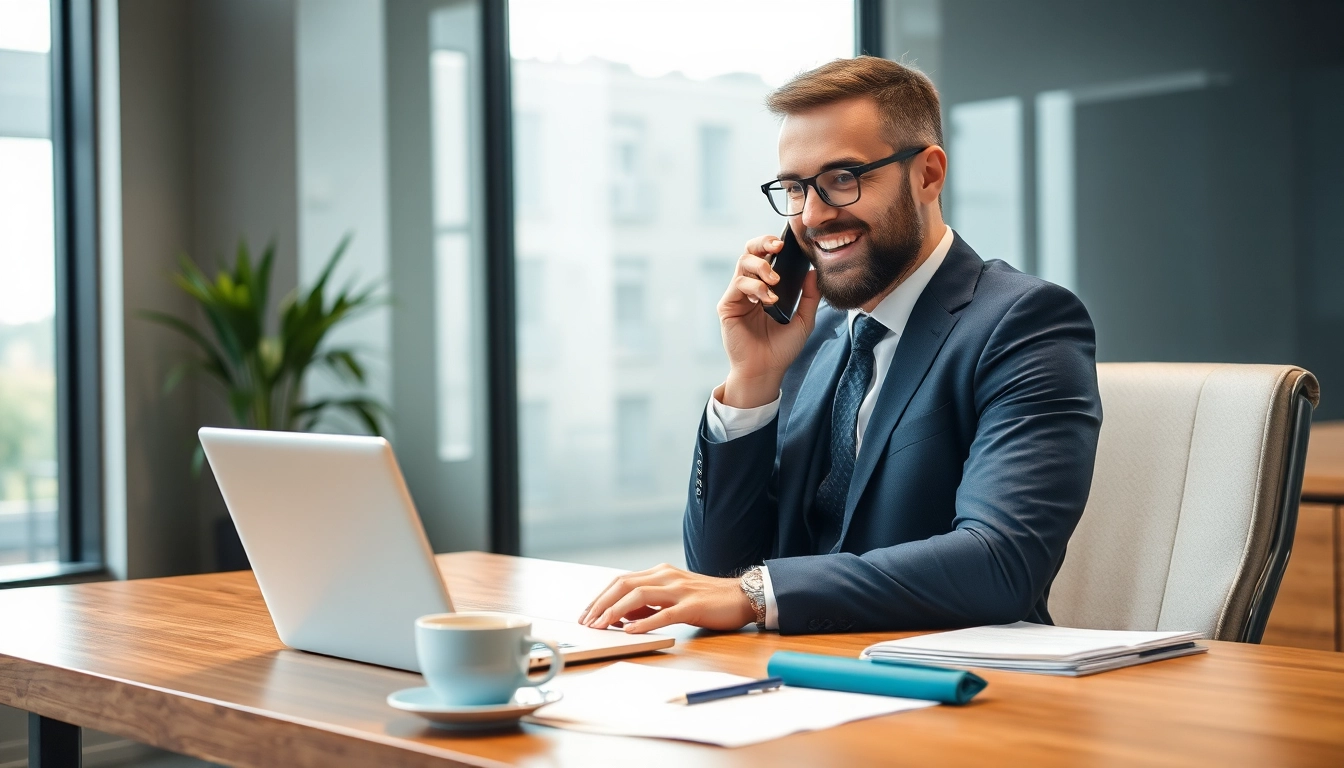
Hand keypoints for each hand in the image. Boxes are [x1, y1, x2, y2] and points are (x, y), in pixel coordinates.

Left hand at [577, 563, 755, 633]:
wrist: (742, 596)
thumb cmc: (707, 599)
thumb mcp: (673, 597)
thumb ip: (649, 603)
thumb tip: (622, 616)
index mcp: (660, 573)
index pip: (621, 581)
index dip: (600, 597)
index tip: (586, 613)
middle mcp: (666, 576)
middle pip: (624, 585)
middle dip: (600, 603)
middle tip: (586, 621)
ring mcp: (679, 590)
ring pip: (639, 596)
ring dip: (615, 611)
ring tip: (601, 626)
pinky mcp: (692, 605)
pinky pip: (663, 613)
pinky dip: (644, 621)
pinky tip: (630, 630)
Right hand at [718, 234, 820, 407]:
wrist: (766, 370)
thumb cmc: (782, 348)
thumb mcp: (804, 320)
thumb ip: (810, 297)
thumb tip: (813, 271)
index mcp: (765, 287)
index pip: (765, 256)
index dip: (772, 244)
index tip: (787, 243)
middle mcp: (749, 288)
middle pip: (749, 252)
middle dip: (762, 243)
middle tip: (777, 246)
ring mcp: (737, 296)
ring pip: (743, 264)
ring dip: (762, 267)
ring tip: (775, 282)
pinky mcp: (727, 306)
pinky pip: (738, 285)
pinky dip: (755, 288)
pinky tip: (768, 300)